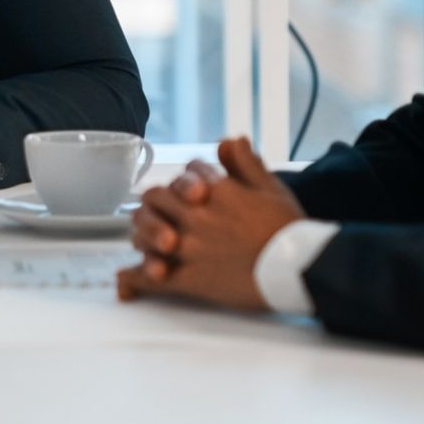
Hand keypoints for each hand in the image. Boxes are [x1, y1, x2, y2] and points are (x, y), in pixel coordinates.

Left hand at [114, 137, 303, 311]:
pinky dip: (134, 280)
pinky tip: (125, 284)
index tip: (193, 192)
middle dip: (156, 204)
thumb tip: (228, 139)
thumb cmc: (287, 228)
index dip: (187, 181)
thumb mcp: (270, 186)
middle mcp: (195, 216)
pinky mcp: (188, 278)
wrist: (298, 268)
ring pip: (144, 234)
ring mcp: (188, 247)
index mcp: (214, 190)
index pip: (185, 174)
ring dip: (143, 236)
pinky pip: (150, 278)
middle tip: (160, 214)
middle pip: (154, 199)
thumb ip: (245, 162)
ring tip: (147, 243)